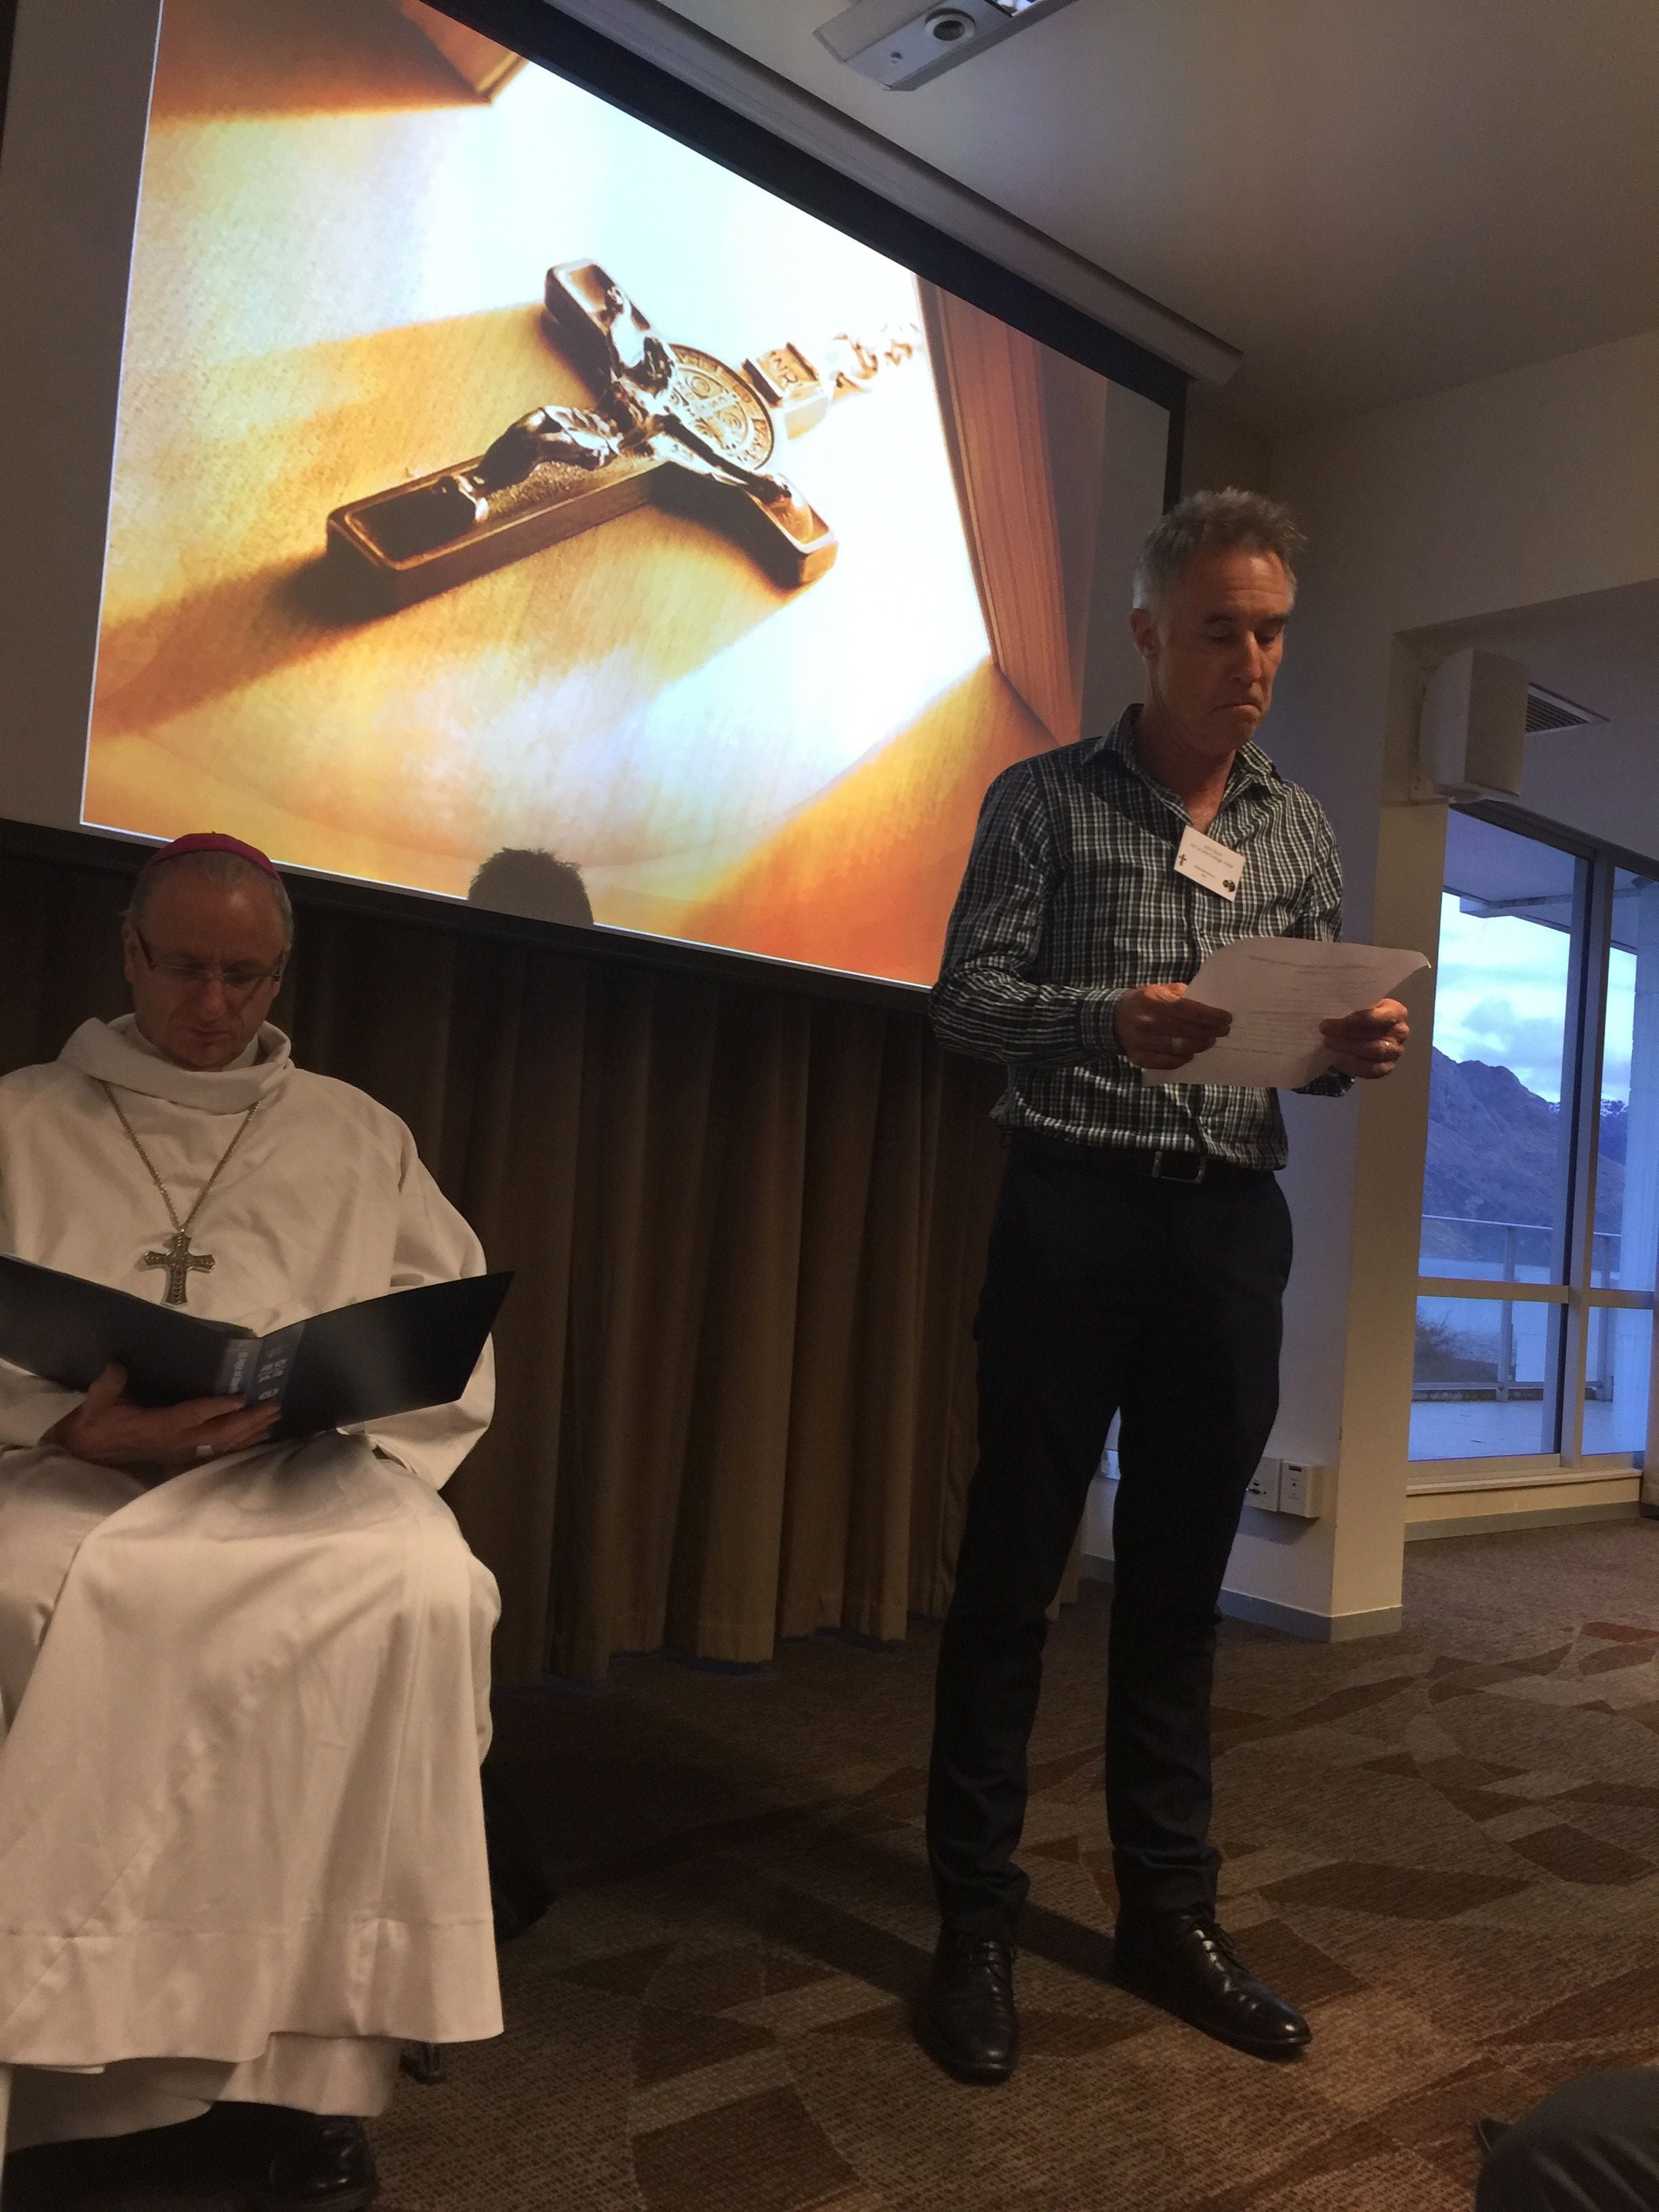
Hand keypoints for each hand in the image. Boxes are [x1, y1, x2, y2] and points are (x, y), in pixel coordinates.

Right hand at [51, 1363, 278, 1473]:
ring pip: (222, 1445)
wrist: (90, 1449)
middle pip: (218, 1434)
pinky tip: (260, 1434)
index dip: (216, 1407)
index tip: (240, 1397)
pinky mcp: (185, 1453)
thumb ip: (107, 1387)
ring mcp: (182, 1450)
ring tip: (274, 1416)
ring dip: (250, 1431)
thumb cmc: (97, 1422)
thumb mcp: (96, 1402)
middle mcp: (175, 1442)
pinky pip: (219, 1450)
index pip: (191, 1417)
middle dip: (247, 1420)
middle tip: (273, 1405)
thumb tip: (117, 1368)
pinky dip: (241, 1442)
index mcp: (156, 1427)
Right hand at [1114, 983, 1232, 1071]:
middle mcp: (1148, 1022)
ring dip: (1200, 1045)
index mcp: (1154, 1001)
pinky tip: (1191, 1052)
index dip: (1210, 1015)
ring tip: (1209, 1041)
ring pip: (1181, 1047)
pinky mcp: (1141, 1058)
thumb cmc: (1143, 1002)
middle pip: (1188, 1030)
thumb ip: (1182, 994)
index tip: (1226, 1018)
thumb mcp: (1160, 989)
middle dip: (1210, 1031)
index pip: (1188, 1010)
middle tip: (1223, 1031)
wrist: (1113, 1019)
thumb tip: (1209, 1004)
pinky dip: (1184, 1057)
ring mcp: (1143, 1043)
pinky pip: (1170, 1061)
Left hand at [1320, 999, 1409, 1079]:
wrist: (1364, 1033)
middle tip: (1325, 1029)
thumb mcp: (1360, 1005)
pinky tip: (1337, 1059)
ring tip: (1328, 1042)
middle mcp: (1400, 1032)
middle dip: (1348, 1033)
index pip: (1382, 1016)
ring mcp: (1395, 1051)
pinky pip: (1372, 1070)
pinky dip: (1353, 1065)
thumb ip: (1353, 1006)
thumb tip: (1331, 1007)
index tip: (1342, 1019)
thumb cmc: (1362, 1015)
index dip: (1361, 1019)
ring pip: (1374, 1051)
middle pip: (1375, 1035)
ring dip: (1348, 1047)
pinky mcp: (1387, 1067)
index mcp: (1397, 1012)